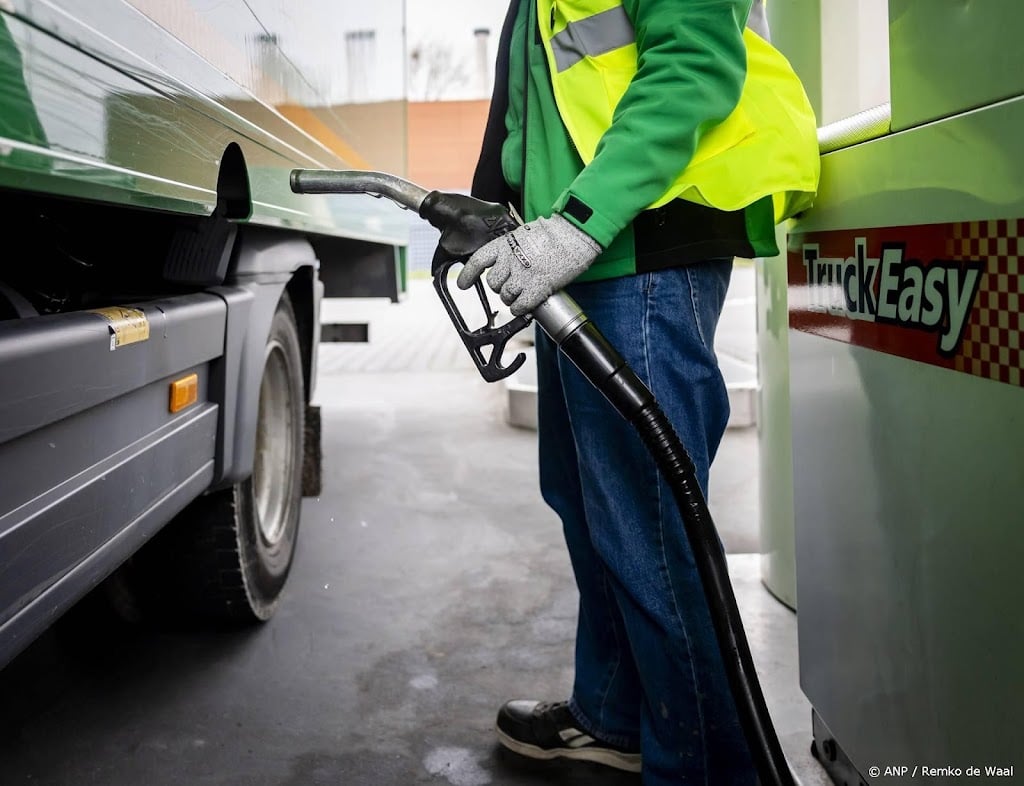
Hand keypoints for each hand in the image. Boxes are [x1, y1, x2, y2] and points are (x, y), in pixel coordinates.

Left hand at [456, 214, 601, 315]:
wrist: (573, 235)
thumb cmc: (552, 234)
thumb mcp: (522, 236)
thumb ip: (509, 250)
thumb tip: (501, 265)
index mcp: (504, 245)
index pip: (478, 261)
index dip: (468, 275)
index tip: (463, 284)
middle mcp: (510, 261)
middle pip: (493, 283)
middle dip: (499, 287)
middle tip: (511, 284)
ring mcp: (522, 276)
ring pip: (505, 296)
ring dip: (511, 298)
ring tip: (522, 292)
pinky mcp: (536, 288)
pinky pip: (519, 306)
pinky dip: (519, 308)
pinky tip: (525, 304)